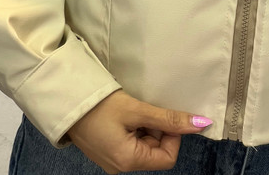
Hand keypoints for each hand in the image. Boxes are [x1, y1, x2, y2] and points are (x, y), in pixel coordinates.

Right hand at [65, 89, 211, 173]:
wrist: (67, 101)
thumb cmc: (100, 106)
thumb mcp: (137, 110)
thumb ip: (169, 119)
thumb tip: (201, 124)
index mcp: (128, 162)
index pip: (168, 157)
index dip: (172, 135)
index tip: (163, 115)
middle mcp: (121, 167)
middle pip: (156, 151)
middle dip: (158, 129)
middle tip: (145, 110)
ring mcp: (112, 160)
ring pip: (145, 145)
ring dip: (146, 127)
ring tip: (131, 111)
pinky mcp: (107, 150)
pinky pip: (131, 142)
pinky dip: (134, 127)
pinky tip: (123, 115)